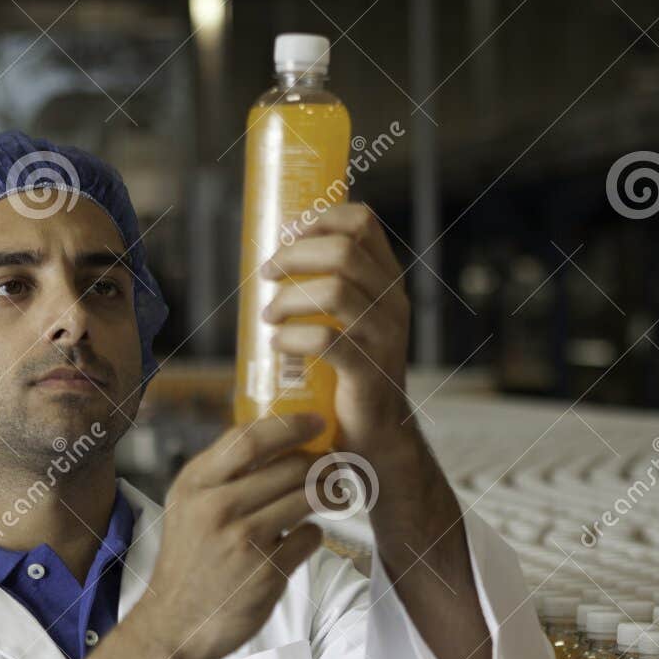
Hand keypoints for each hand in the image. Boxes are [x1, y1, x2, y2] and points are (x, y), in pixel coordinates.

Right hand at [138, 412, 325, 658]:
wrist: (175, 625)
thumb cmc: (188, 563)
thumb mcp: (187, 508)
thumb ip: (220, 476)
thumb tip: (272, 440)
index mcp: (195, 484)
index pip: (250, 438)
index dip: (292, 425)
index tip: (317, 422)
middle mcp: (216, 507)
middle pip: (289, 466)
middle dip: (322, 461)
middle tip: (336, 463)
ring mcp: (243, 539)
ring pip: (307, 496)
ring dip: (330, 492)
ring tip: (337, 493)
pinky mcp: (266, 570)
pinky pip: (311, 536)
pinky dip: (315, 533)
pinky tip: (304, 537)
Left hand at [260, 202, 414, 498]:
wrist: (376, 439)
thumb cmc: (349, 380)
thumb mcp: (346, 325)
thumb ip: (325, 294)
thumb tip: (269, 264)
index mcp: (387, 282)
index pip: (362, 223)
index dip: (320, 219)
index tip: (286, 234)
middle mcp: (392, 303)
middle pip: (344, 250)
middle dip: (294, 255)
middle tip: (266, 275)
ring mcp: (384, 337)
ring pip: (336, 290)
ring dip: (290, 298)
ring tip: (268, 316)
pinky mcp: (369, 371)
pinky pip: (328, 340)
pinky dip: (294, 337)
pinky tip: (277, 344)